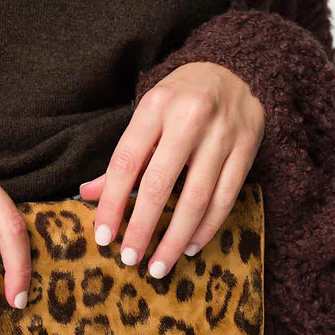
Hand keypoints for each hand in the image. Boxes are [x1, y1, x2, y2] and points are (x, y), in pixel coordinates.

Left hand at [78, 62, 264, 276]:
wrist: (236, 69)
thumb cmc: (180, 100)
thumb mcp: (147, 116)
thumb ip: (122, 158)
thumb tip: (87, 194)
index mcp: (155, 107)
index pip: (126, 163)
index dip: (112, 204)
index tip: (102, 238)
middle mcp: (189, 117)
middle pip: (160, 183)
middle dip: (142, 227)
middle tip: (129, 259)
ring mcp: (222, 133)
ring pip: (197, 197)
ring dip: (175, 238)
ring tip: (159, 265)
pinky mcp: (247, 148)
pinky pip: (226, 197)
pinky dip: (207, 227)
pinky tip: (190, 246)